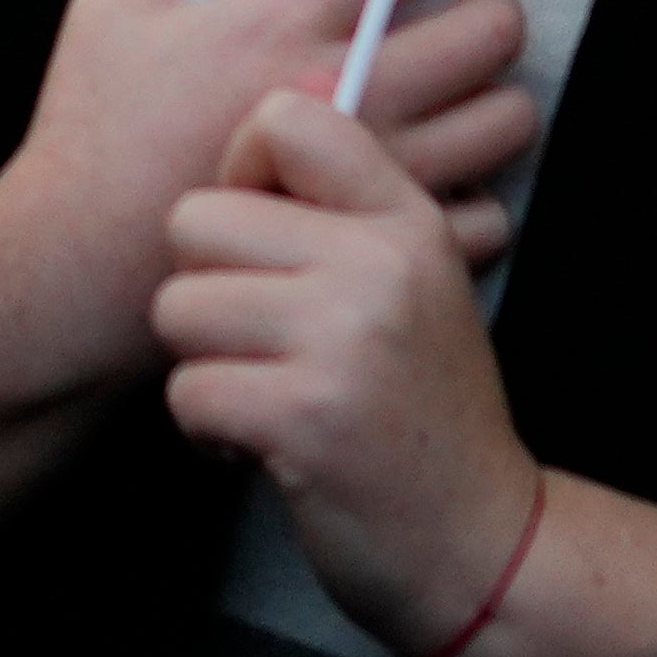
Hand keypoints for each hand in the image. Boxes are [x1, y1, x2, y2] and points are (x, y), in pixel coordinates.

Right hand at [0, 0, 544, 393]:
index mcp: (279, 21)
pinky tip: (436, 173)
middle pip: (489, 29)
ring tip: (459, 86)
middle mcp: (342, 94)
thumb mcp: (105, 12)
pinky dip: (473, 187)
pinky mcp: (374, 243)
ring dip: (494, 92)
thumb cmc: (87, 141)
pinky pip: (483, 212)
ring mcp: (368, 175)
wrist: (72, 273)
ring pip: (504, 118)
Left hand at [159, 93, 539, 656]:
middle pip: (196, 219)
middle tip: (261, 341)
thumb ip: (343, 210)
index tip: (262, 238)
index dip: (242, 172)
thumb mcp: (413, 284)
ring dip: (204, 364)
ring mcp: (343, 338)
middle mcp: (379, 263)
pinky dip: (207, 429)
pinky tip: (261, 444)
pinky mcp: (304, 415)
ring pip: (178, 306)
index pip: (287, 117)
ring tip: (265, 392)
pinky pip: (187, 389)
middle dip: (206, 289)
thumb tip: (256, 130)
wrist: (478, 540)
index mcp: (405, 219)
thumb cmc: (421, 408)